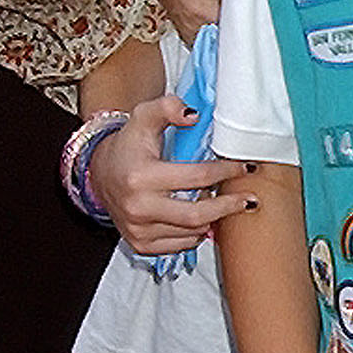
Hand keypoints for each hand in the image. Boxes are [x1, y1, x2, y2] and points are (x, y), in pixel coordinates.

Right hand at [87, 91, 254, 256]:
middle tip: (251, 200)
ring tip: (226, 204)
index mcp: (141, 177)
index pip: (195, 177)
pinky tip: (205, 218)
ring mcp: (138, 230)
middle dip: (228, 207)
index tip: (246, 168)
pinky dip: (197, 233)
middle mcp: (138, 208)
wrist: (100, 174)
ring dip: (214, 219)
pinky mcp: (140, 245)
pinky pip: (180, 245)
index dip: (225, 172)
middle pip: (196, 215)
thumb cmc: (129, 145)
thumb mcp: (144, 117)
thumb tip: (193, 115)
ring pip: (191, 233)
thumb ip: (167, 107)